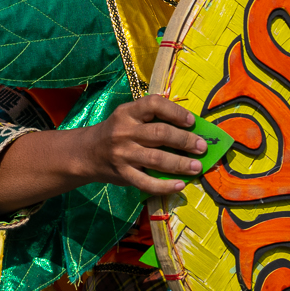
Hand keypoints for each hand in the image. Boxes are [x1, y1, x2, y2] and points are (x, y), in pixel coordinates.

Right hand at [75, 95, 208, 194]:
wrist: (87, 153)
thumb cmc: (117, 133)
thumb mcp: (128, 118)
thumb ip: (152, 120)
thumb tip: (191, 130)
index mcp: (127, 112)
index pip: (154, 104)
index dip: (175, 112)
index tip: (192, 122)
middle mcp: (124, 131)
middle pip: (159, 133)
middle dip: (185, 140)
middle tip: (202, 147)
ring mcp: (122, 154)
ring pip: (156, 159)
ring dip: (180, 164)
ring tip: (197, 167)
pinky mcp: (122, 174)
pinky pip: (146, 182)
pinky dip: (165, 185)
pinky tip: (179, 185)